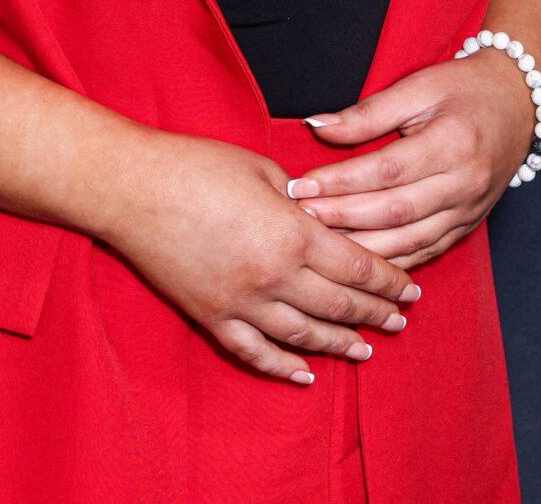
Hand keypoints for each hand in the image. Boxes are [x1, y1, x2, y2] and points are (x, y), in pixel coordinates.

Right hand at [94, 129, 422, 385]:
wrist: (130, 189)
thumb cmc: (195, 166)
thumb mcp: (262, 169)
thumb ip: (301, 199)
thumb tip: (324, 217)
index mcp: (293, 234)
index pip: (358, 267)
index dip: (389, 282)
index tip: (410, 291)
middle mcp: (274, 276)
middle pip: (340, 305)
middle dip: (375, 314)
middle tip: (399, 321)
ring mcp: (242, 303)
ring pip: (305, 337)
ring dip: (340, 345)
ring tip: (364, 351)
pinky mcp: (212, 317)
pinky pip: (256, 353)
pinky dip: (284, 368)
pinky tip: (306, 376)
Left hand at [287, 51, 537, 268]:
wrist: (517, 104)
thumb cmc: (465, 89)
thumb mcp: (418, 87)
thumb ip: (368, 113)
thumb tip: (317, 127)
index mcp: (453, 143)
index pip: (386, 170)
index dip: (341, 182)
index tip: (302, 185)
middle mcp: (465, 183)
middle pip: (395, 211)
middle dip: (342, 218)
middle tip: (301, 217)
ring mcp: (469, 209)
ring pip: (409, 241)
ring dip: (362, 248)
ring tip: (320, 244)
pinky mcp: (468, 225)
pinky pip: (426, 251)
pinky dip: (391, 260)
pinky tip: (359, 262)